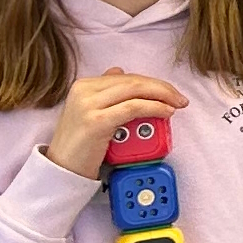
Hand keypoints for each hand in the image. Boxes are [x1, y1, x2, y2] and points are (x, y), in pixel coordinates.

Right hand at [43, 71, 184, 178]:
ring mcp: (89, 105)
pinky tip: (166, 112)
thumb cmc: (80, 145)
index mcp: (84, 85)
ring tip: (177, 104)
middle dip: (161, 87)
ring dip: (162, 95)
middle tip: (180, 98)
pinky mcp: (97, 121)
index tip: (170, 92)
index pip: (126, 78)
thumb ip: (104, 93)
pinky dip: (154, 107)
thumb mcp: (88, 112)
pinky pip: (133, 108)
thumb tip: (120, 73)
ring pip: (135, 90)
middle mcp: (84, 90)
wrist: (62, 169)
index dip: (152, 83)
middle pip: (133, 81)